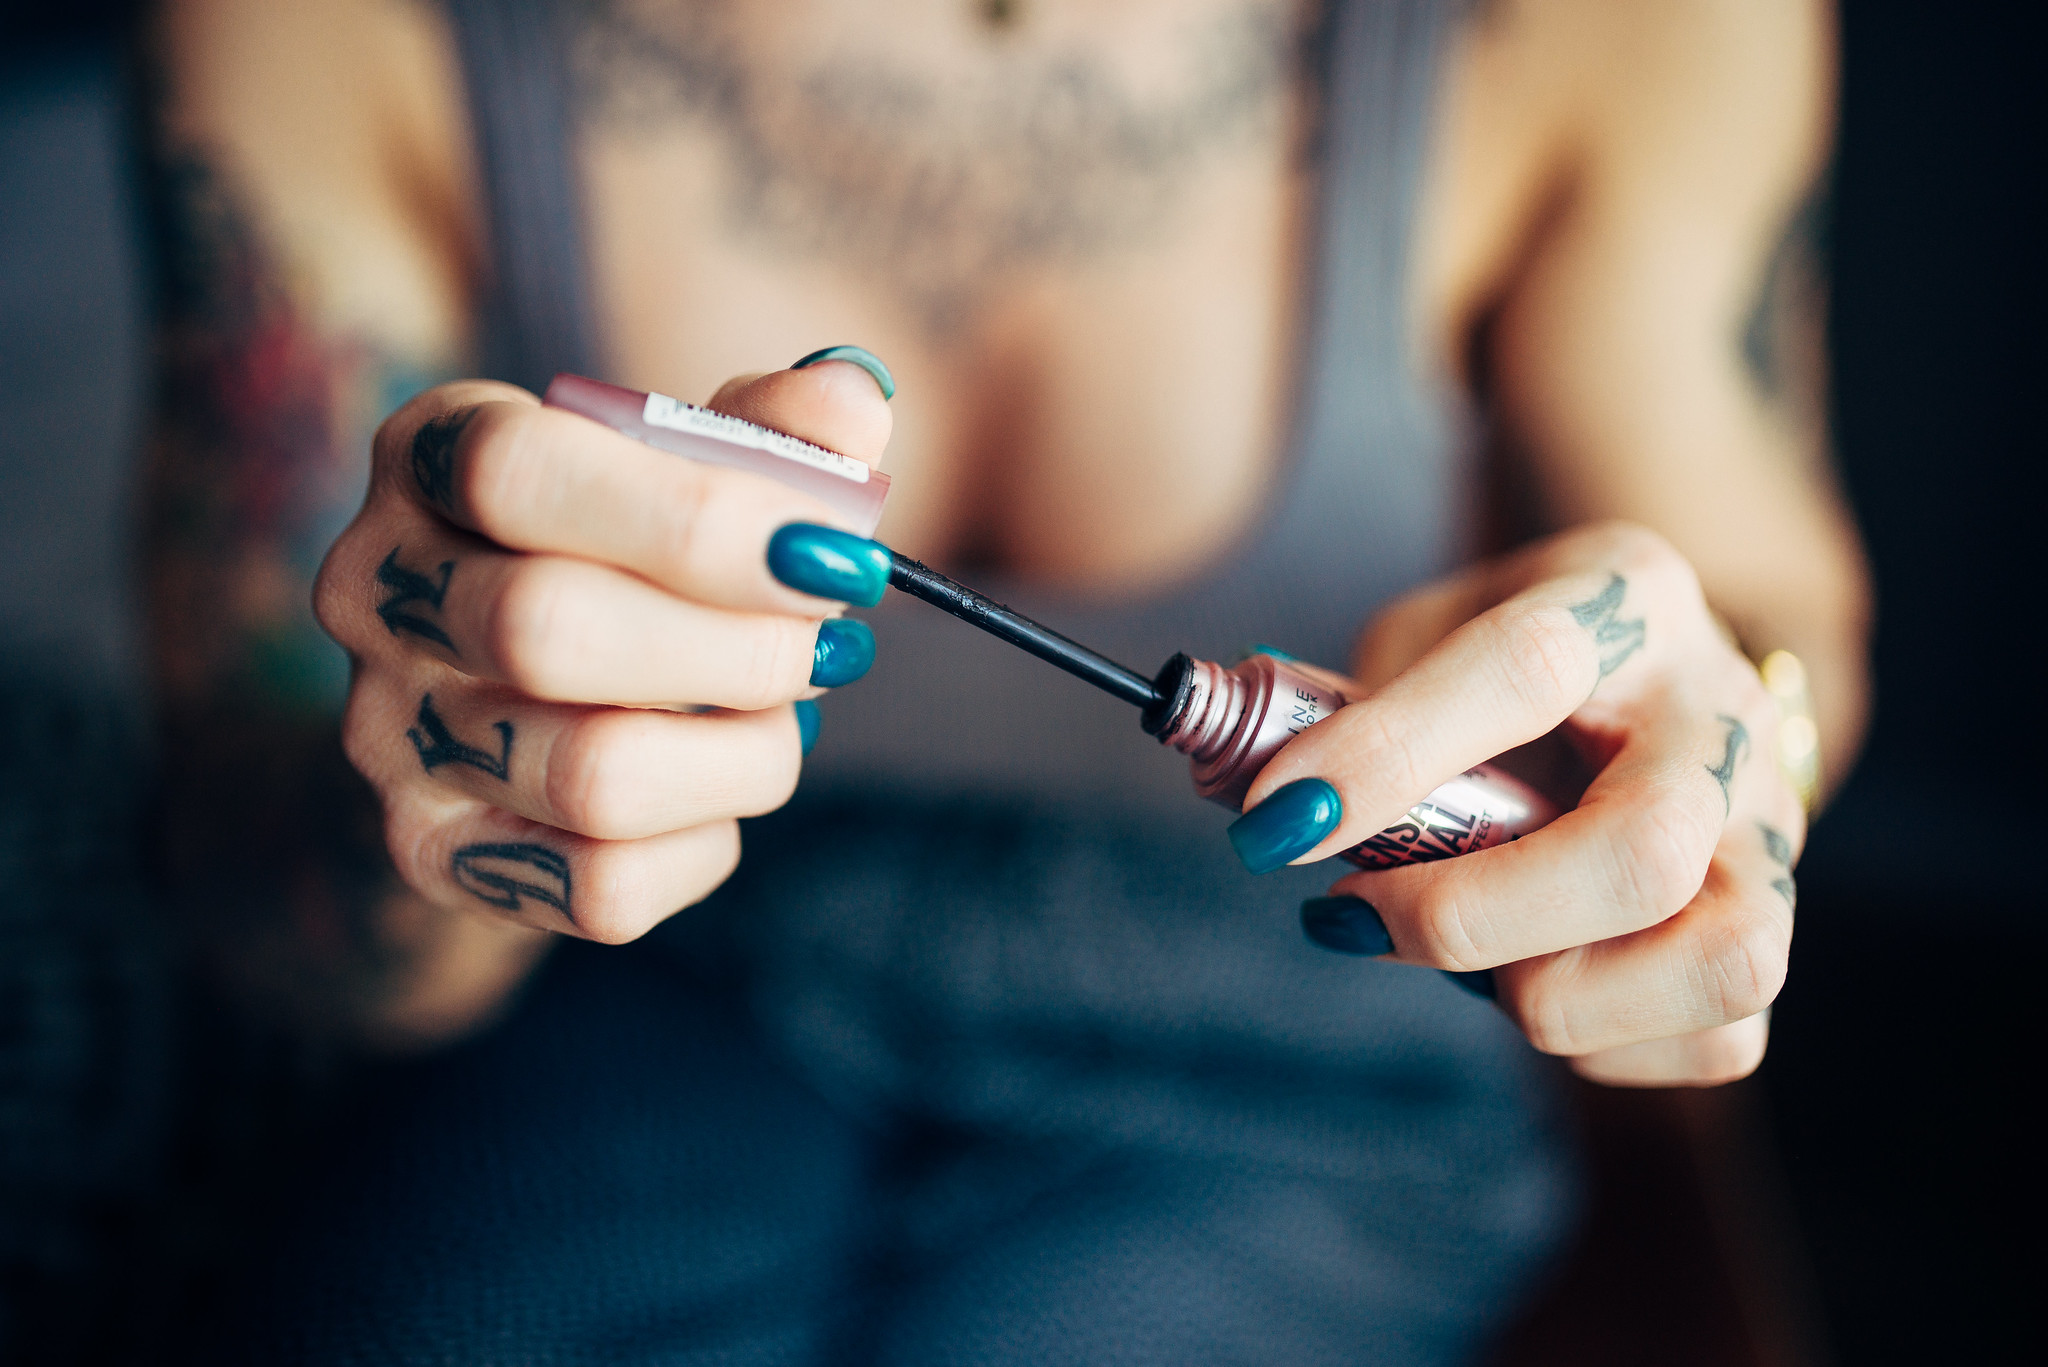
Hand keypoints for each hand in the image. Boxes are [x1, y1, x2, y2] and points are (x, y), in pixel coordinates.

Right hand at [313, 358, 893, 943]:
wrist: (511, 683)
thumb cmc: (631, 544)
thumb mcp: (687, 459)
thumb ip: (773, 428)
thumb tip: (854, 399)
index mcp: (428, 452)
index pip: (520, 474)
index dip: (695, 520)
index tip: (829, 554)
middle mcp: (374, 591)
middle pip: (550, 630)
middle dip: (738, 650)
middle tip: (831, 645)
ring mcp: (390, 735)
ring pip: (593, 776)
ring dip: (744, 755)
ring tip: (786, 717)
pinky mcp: (434, 855)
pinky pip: (604, 888)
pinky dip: (708, 843)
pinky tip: (723, 786)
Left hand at [1241, 523, 1801, 1086]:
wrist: (1655, 677)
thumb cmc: (1510, 663)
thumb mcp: (1426, 636)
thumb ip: (1345, 708)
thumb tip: (1246, 800)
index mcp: (1623, 598)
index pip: (1522, 669)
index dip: (1386, 755)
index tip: (1275, 820)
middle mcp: (1721, 711)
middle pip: (1642, 851)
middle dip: (1470, 915)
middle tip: (1355, 914)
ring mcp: (1773, 825)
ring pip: (1724, 960)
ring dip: (1560, 997)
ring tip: (1471, 966)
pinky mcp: (1777, 922)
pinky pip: (1723, 1036)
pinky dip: (1606, 1046)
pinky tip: (1531, 986)